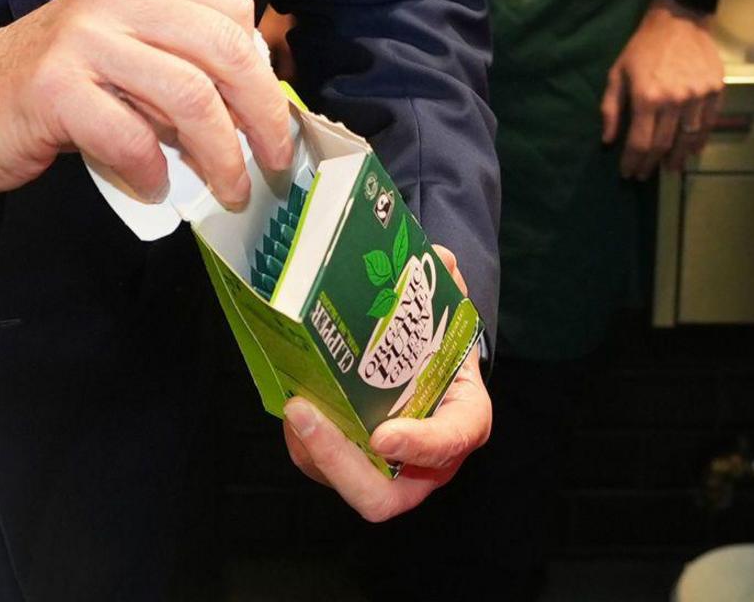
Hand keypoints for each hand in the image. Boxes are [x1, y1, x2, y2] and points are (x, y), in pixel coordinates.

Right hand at [0, 0, 296, 206]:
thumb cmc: (54, 86)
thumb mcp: (121, 53)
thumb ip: (176, 64)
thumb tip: (252, 111)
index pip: (230, 7)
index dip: (263, 67)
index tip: (270, 115)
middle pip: (222, 48)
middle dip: (261, 113)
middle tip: (272, 161)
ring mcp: (83, 40)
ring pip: (189, 94)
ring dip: (220, 154)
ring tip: (226, 188)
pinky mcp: (55, 89)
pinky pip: (132, 136)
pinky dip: (154, 170)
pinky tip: (155, 186)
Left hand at [282, 245, 491, 518]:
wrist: (428, 366)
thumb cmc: (440, 344)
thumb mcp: (450, 313)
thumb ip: (444, 285)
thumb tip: (436, 256)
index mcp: (462, 422)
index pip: (453, 442)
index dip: (422, 447)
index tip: (384, 434)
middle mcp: (424, 464)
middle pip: (383, 497)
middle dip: (339, 462)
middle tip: (305, 412)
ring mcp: (385, 472)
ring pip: (341, 483)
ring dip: (310, 446)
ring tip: (291, 400)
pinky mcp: (351, 467)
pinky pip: (321, 467)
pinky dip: (303, 440)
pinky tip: (290, 397)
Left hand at [602, 2, 727, 178]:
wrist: (679, 20)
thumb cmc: (644, 47)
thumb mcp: (617, 72)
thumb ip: (611, 107)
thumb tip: (607, 140)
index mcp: (646, 97)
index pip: (640, 142)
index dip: (633, 162)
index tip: (628, 172)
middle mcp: (673, 100)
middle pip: (664, 145)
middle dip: (652, 163)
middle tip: (646, 174)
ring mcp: (698, 96)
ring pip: (688, 139)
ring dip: (678, 158)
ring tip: (670, 168)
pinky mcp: (715, 91)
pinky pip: (708, 125)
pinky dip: (700, 141)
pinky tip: (692, 150)